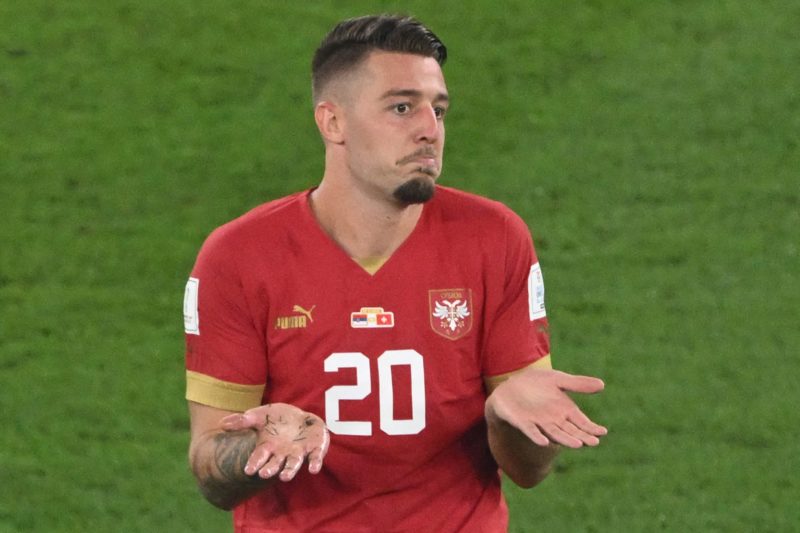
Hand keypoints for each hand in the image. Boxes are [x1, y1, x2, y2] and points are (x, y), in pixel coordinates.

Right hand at [220, 403, 329, 481]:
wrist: (300, 417)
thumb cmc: (277, 419)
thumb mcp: (260, 415)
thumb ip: (243, 420)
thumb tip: (221, 423)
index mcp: (268, 446)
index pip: (259, 457)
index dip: (254, 463)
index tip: (248, 471)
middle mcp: (282, 453)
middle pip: (275, 464)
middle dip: (270, 469)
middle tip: (264, 475)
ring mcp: (299, 452)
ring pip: (293, 464)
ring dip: (289, 471)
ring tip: (284, 477)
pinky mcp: (315, 449)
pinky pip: (315, 458)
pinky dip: (315, 463)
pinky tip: (314, 469)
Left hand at [486, 368, 606, 448]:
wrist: (510, 385)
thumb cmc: (536, 384)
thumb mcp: (558, 380)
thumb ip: (578, 384)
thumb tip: (602, 384)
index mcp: (564, 410)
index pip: (581, 422)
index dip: (591, 428)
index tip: (603, 432)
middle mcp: (554, 420)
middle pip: (571, 431)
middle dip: (582, 437)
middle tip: (594, 442)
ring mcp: (539, 423)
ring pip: (554, 433)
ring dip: (565, 440)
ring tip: (578, 444)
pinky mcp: (523, 423)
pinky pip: (531, 431)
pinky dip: (537, 437)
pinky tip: (544, 442)